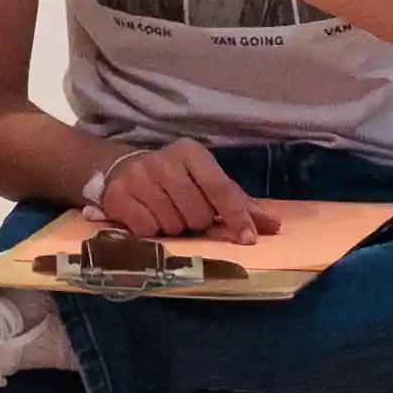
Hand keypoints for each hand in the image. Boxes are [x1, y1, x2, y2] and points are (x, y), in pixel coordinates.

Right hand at [83, 136, 270, 241]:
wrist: (123, 171)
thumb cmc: (176, 180)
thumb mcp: (206, 183)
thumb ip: (238, 203)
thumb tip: (274, 225)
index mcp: (191, 153)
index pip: (220, 188)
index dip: (236, 216)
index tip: (248, 239)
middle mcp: (163, 160)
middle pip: (197, 213)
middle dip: (196, 222)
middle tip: (187, 215)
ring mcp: (138, 177)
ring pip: (172, 225)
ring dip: (174, 228)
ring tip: (167, 215)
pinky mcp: (118, 196)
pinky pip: (146, 230)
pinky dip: (151, 232)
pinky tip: (147, 218)